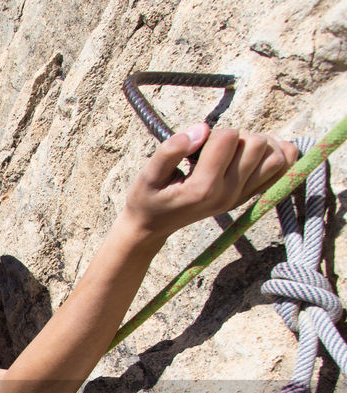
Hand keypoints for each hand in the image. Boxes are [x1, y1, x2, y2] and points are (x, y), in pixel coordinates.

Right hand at [122, 122, 298, 239]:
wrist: (152, 226)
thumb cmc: (148, 197)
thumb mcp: (147, 174)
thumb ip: (170, 150)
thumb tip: (202, 129)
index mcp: (203, 188)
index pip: (228, 138)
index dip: (211, 132)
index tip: (194, 147)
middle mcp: (228, 194)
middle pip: (256, 144)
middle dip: (236, 137)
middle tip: (213, 150)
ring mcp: (241, 197)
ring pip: (276, 156)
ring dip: (257, 144)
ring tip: (232, 151)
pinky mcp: (249, 197)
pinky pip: (283, 170)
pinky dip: (276, 156)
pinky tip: (254, 155)